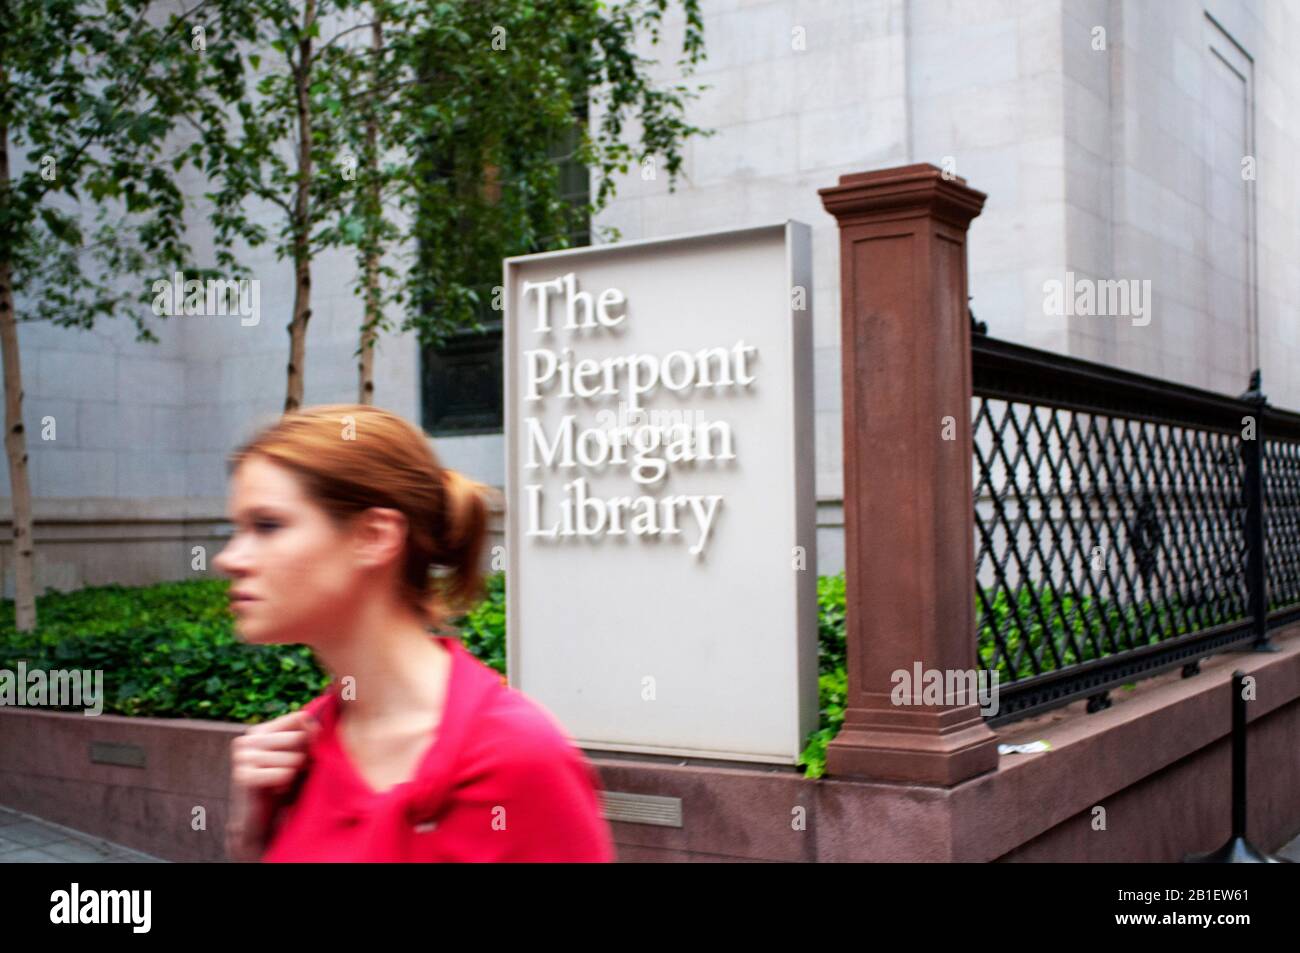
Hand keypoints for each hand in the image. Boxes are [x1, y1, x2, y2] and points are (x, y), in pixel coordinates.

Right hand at [226, 708, 320, 861]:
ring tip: (281, 784)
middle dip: (304, 759)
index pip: (300, 718)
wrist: (258, 822)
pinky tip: (275, 792)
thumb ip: (307, 736)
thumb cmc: (282, 786)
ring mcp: (242, 757)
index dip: (312, 738)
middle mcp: (246, 739)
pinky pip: (285, 774)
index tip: (304, 755)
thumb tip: (310, 720)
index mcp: (258, 730)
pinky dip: (286, 785)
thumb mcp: (298, 756)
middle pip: (299, 738)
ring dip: (295, 775)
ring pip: (295, 758)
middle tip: (289, 774)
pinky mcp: (242, 776)